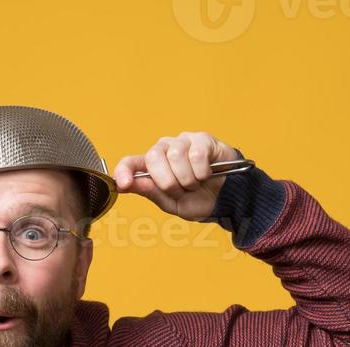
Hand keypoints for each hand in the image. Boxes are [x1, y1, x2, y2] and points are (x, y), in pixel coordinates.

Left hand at [113, 132, 241, 221]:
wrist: (225, 199)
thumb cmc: (197, 199)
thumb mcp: (171, 203)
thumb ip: (150, 191)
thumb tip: (128, 184)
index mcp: (153, 167)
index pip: (131, 162)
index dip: (123, 171)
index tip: (124, 184)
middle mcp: (165, 150)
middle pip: (154, 158)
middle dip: (168, 182)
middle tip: (181, 190)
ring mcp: (183, 142)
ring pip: (176, 156)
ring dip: (187, 178)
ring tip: (196, 183)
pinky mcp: (202, 139)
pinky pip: (196, 154)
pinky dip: (202, 171)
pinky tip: (207, 174)